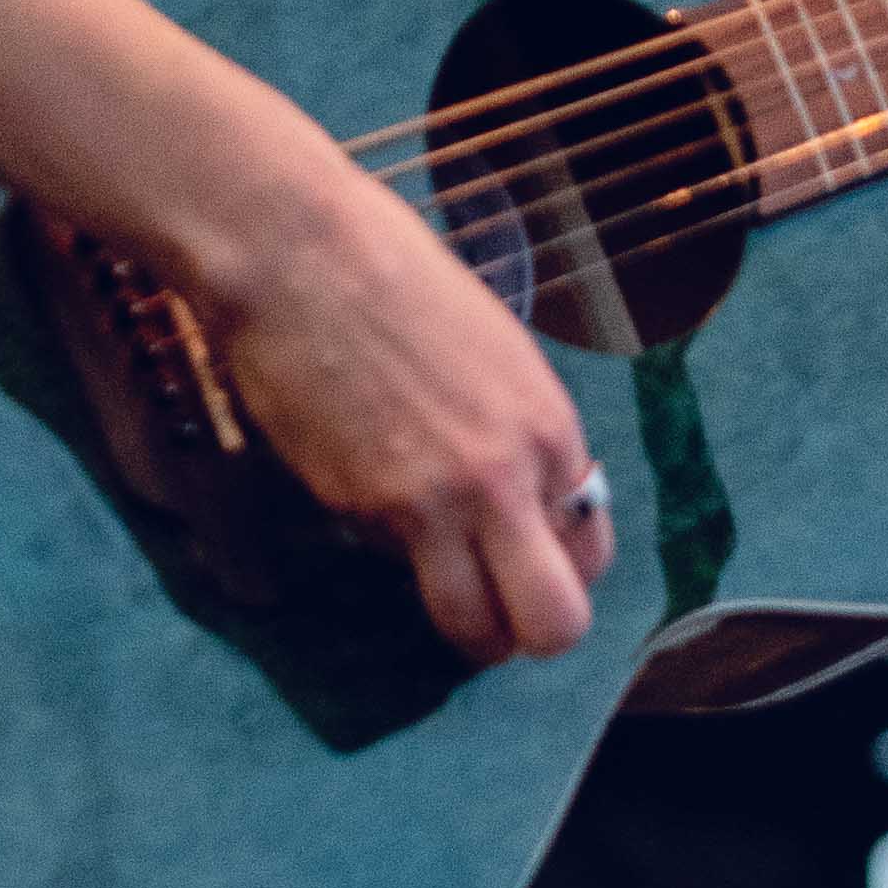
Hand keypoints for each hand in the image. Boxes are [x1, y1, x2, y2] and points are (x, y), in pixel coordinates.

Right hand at [200, 158, 618, 663]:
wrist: (298, 254)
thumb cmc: (398, 279)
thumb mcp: (498, 354)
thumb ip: (523, 436)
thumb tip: (530, 505)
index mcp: (549, 429)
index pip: (589, 552)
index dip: (561, 565)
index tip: (530, 552)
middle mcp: (503, 479)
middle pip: (552, 624)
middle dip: (532, 634)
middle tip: (502, 610)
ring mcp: (428, 504)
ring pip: (472, 630)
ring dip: (468, 628)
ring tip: (448, 589)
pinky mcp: (357, 510)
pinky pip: (396, 570)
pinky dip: (392, 555)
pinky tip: (372, 492)